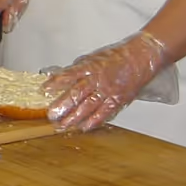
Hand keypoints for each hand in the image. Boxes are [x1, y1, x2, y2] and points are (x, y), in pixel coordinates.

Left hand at [45, 31, 169, 131]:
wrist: (141, 58)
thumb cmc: (116, 57)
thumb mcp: (93, 58)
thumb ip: (77, 70)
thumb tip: (59, 78)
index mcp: (90, 67)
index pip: (70, 75)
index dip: (56, 83)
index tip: (44, 90)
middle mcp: (98, 79)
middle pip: (77, 94)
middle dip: (63, 105)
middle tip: (52, 115)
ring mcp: (108, 91)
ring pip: (88, 107)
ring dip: (74, 118)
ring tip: (62, 126)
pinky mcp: (118, 100)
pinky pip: (104, 113)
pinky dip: (93, 122)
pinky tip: (83, 127)